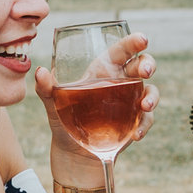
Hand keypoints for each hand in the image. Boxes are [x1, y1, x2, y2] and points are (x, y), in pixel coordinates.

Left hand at [34, 33, 158, 174]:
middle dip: (148, 64)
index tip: (142, 40)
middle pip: (142, 65)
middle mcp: (121, 82)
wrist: (73, 152)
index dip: (133, 42)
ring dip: (152, 97)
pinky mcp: (135, 122)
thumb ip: (46, 88)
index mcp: (103, 69)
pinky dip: (144, 125)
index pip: (121, 50)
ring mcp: (131, 102)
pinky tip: (135, 135)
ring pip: (150, 91)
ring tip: (145, 106)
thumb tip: (40, 71)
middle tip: (145, 71)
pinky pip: (146, 120)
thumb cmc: (63, 120)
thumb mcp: (52, 103)